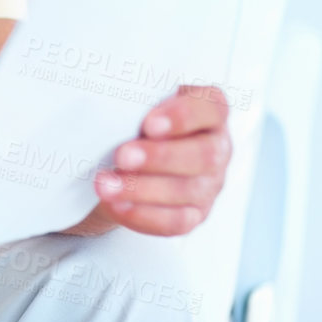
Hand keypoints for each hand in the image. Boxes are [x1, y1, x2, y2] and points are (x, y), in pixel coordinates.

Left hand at [84, 85, 232, 236]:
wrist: (124, 161)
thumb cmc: (135, 121)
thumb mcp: (138, 103)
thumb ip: (136, 100)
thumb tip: (104, 100)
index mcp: (208, 112)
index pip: (212, 108)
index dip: (183, 116)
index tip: (149, 124)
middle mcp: (217, 147)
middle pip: (204, 155)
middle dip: (159, 157)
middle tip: (122, 156)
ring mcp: (209, 184)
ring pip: (186, 190)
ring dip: (142, 189)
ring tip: (106, 185)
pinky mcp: (194, 214)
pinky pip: (175, 221)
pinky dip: (143, 214)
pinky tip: (117, 205)